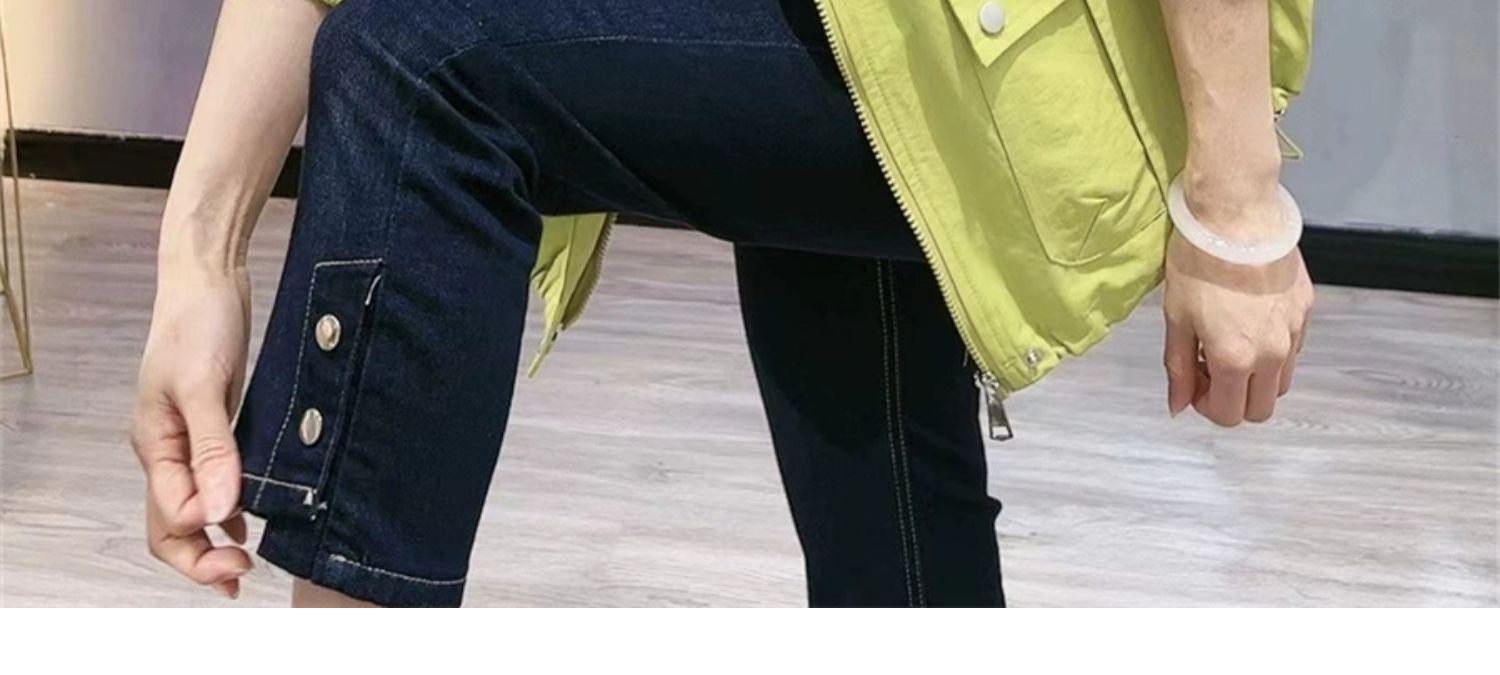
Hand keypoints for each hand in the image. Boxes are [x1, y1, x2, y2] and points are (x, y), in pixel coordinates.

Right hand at [130, 266, 253, 596]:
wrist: (206, 276)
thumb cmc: (199, 321)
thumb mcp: (204, 386)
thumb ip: (212, 450)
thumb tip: (217, 514)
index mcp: (154, 444)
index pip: (168, 519)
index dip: (200, 548)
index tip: (242, 560)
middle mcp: (165, 448)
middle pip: (172, 524)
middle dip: (201, 559)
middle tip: (241, 578)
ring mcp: (187, 437)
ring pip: (192, 506)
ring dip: (214, 539)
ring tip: (246, 566)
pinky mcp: (212, 423)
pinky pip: (212, 480)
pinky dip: (228, 508)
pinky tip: (249, 525)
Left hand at [1162, 184, 1314, 425]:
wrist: (1236, 216)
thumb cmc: (1198, 263)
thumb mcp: (1177, 319)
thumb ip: (1179, 369)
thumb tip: (1178, 406)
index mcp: (1235, 359)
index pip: (1229, 415)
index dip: (1205, 406)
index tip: (1193, 383)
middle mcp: (1272, 354)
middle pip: (1261, 409)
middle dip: (1233, 399)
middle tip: (1209, 369)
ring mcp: (1294, 333)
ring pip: (1281, 382)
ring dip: (1255, 379)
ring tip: (1229, 345)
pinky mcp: (1306, 311)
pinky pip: (1293, 350)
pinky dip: (1272, 351)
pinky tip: (1248, 323)